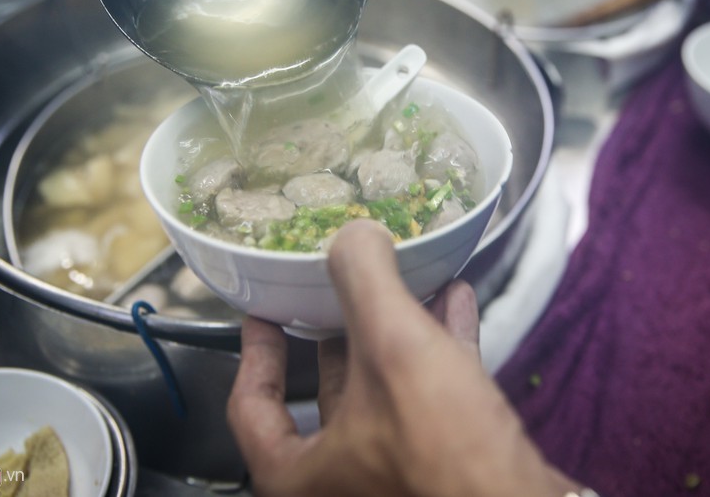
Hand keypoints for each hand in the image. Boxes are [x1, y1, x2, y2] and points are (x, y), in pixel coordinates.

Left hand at [227, 219, 579, 496]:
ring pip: (386, 391)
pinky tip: (457, 307)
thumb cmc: (446, 456)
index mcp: (302, 473)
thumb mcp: (393, 347)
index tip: (264, 318)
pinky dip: (441, 348)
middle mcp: (344, 481)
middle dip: (341, 332)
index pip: (253, 409)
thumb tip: (353, 238)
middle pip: (328, 392)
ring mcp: (397, 474)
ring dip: (398, 332)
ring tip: (409, 284)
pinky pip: (433, 398)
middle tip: (340, 291)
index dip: (256, 355)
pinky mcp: (445, 465)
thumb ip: (365, 281)